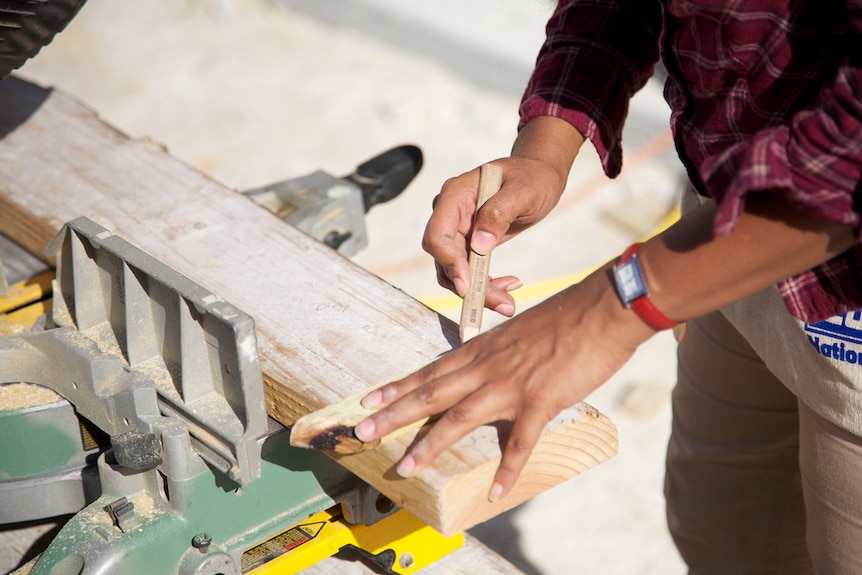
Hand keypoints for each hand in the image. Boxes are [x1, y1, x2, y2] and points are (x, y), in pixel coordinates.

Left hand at [354, 265, 654, 500]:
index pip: (431, 370)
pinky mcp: (541, 400)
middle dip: (394, 414)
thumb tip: (489, 366)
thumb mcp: (520, 330)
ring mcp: (512, 385)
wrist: (601, 309)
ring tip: (407, 466)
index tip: (369, 401)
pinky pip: (520, 442)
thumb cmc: (565, 316)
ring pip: (460, 418)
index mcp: (483, 349)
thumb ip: (500, 351)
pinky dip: (508, 468)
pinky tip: (495, 490)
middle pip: (432, 393)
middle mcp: (488, 367)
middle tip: (362, 431)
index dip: (398, 387)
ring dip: (431, 444)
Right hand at [424, 156, 568, 314]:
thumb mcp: (523, 191)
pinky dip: (486, 284)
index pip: (437, 235)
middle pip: (445, 260)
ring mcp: (458, 230)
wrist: (540, 177)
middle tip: (501, 303)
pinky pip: (469, 271)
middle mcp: (450, 214)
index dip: (449, 262)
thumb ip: (499, 212)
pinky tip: (509, 285)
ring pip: (454, 271)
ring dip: (479, 291)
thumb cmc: (532, 178)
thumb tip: (479, 246)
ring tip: (507, 302)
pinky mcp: (469, 243)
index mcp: (455, 195)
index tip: (468, 285)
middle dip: (469, 285)